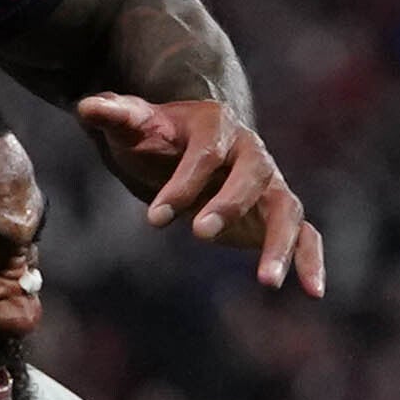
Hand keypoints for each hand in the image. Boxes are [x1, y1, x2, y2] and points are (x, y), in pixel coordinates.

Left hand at [73, 92, 322, 293]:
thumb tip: (86, 107)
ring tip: (267, 283)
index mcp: (217, 125)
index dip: (183, 183)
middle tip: (200, 234)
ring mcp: (270, 183)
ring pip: (286, 209)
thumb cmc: (157, 137)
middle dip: (229, 204)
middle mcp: (251, 152)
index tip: (154, 219)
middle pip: (253, 173)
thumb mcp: (135, 125)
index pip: (206, 152)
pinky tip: (313, 292)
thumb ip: (114, 115)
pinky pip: (305, 234)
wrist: (187, 145)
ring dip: (280, 244)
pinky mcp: (277, 213)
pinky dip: (311, 260)